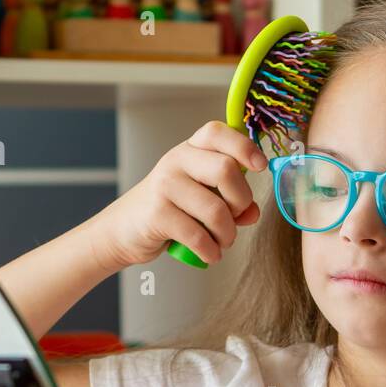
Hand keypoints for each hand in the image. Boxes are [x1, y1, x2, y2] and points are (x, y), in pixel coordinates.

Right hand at [95, 120, 265, 268]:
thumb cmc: (170, 210)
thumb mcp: (202, 199)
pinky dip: (211, 251)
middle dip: (241, 201)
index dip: (244, 146)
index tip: (260, 166)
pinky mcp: (158, 214)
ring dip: (227, 234)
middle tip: (236, 218)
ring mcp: (165, 185)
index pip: (218, 132)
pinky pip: (198, 235)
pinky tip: (210, 254)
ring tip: (222, 242)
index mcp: (190, 150)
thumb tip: (254, 212)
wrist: (125, 230)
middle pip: (226, 170)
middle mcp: (176, 161)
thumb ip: (231, 201)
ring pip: (216, 210)